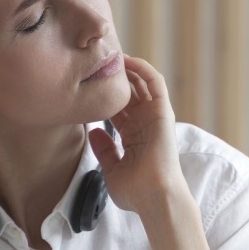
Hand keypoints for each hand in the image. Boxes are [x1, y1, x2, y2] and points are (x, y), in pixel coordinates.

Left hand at [88, 55, 185, 215]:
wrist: (153, 196)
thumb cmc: (135, 191)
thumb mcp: (111, 168)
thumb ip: (104, 149)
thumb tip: (93, 131)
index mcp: (134, 136)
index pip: (118, 108)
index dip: (103, 94)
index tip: (85, 82)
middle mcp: (145, 123)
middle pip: (129, 92)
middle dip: (113, 77)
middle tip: (95, 60)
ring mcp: (155, 116)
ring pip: (142, 83)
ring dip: (128, 68)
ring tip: (109, 53)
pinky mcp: (163, 111)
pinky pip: (155, 82)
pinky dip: (142, 69)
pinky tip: (127, 59)